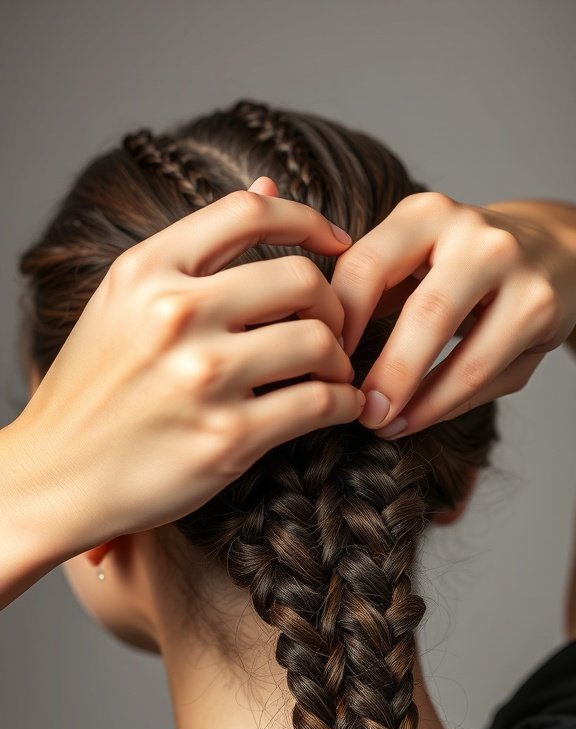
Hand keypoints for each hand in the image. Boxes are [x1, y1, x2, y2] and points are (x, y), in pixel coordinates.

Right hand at [16, 182, 361, 555]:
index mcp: (146, 271)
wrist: (54, 478)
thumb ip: (195, 250)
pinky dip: (342, 404)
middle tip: (333, 329)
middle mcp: (174, 314)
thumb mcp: (123, 303)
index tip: (336, 244)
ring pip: (319, 341)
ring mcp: (202, 377)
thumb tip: (267, 186)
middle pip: (301, 279)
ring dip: (341, 360)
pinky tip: (336, 408)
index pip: (250, 213)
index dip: (309, 221)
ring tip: (331, 375)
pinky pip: (318, 404)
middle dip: (334, 304)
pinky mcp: (226, 438)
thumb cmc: (93, 391)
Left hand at [324, 191, 575, 436]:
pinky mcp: (542, 312)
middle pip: (425, 314)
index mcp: (425, 215)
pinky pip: (489, 376)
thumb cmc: (460, 264)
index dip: (340, 325)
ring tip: (387, 426)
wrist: (552, 248)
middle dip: (388, 375)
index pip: (366, 267)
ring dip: (420, 404)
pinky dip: (448, 406)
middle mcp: (475, 236)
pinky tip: (419, 418)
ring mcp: (517, 274)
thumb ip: (370, 287)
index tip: (321, 366)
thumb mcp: (413, 255)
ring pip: (465, 358)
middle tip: (359, 413)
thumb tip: (314, 348)